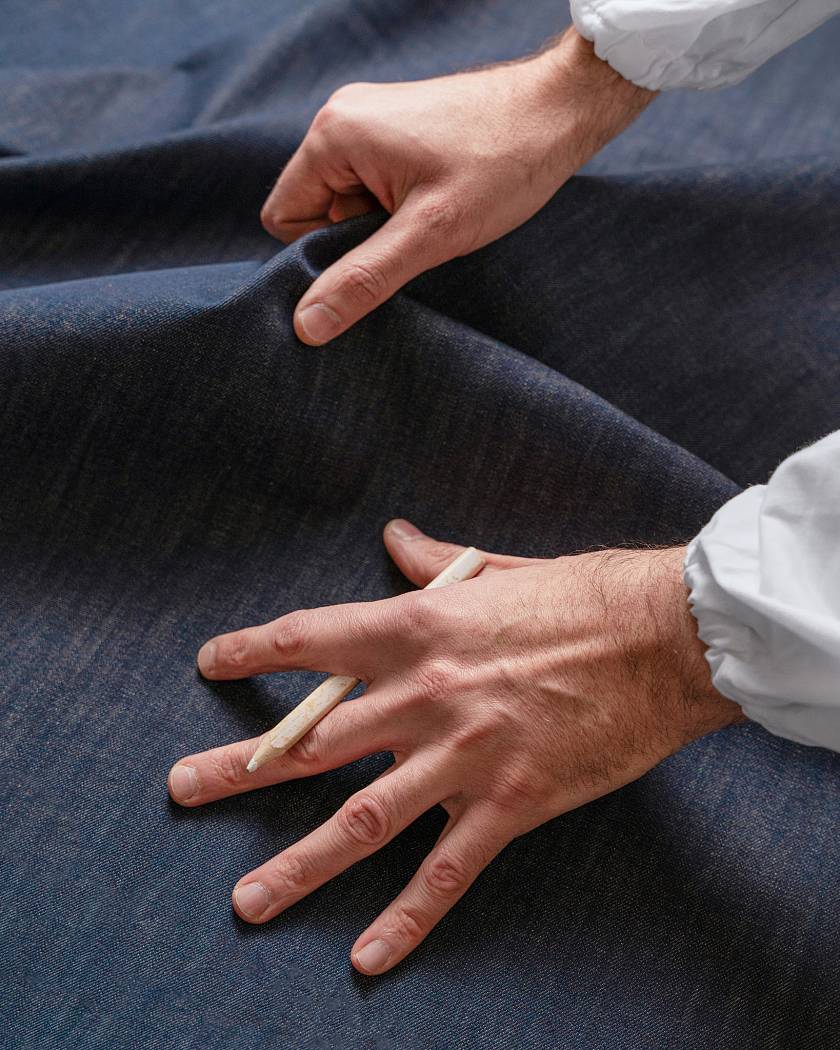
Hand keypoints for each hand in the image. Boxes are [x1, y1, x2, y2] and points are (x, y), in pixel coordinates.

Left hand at [168, 520, 742, 974]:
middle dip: (240, 766)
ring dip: (297, 864)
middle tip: (182, 787)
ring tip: (245, 899)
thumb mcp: (499, 569)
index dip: (254, 651)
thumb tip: (396, 538)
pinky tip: (367, 956)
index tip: (211, 662)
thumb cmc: (582, 595)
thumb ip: (436, 563)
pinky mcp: (512, 802)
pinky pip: (447, 870)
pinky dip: (406, 916)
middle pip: (313, 741)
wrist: (664, 636)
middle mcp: (426, 695)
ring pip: (362, 818)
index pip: (313, 640)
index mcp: (420, 629)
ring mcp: (465, 755)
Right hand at [261, 28, 652, 344]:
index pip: (283, 219)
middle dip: (356, 239)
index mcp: (334, 135)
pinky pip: (371, 186)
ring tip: (434, 218)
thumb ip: (363, 279)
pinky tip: (438, 206)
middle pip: (313, 210)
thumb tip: (306, 325)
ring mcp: (369, 122)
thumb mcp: (430, 235)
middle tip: (414, 237)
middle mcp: (342, 120)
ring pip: (345, 203)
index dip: (321, 254)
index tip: (377, 257)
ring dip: (382, 226)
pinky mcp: (395, 131)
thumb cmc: (501, 164)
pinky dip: (398, 209)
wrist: (560, 110)